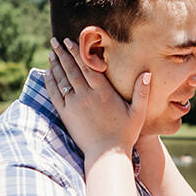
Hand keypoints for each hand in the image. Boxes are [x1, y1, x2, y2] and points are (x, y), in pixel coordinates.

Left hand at [45, 38, 149, 159]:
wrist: (106, 155)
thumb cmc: (125, 134)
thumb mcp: (138, 112)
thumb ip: (142, 92)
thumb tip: (147, 73)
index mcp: (103, 92)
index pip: (87, 66)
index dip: (78, 52)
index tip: (70, 41)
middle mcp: (86, 95)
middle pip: (72, 69)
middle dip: (62, 53)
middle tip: (55, 40)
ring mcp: (74, 105)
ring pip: (62, 79)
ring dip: (56, 64)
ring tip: (52, 53)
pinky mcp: (66, 115)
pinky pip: (55, 94)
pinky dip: (50, 82)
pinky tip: (48, 73)